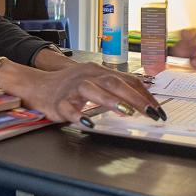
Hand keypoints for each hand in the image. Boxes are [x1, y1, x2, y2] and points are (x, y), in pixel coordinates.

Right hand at [0, 58, 160, 124]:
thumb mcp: (94, 81)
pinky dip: (79, 116)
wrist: (36, 84)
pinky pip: (69, 109)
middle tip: (151, 112)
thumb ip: (115, 88)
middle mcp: (87, 76)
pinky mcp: (59, 102)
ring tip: (127, 112)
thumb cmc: (69, 86)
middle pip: (113, 82)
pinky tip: (89, 124)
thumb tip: (143, 99)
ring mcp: (72, 89)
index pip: (126, 80)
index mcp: (98, 71)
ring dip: (111, 101)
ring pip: (92, 91)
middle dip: (134, 97)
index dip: (144, 94)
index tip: (158, 108)